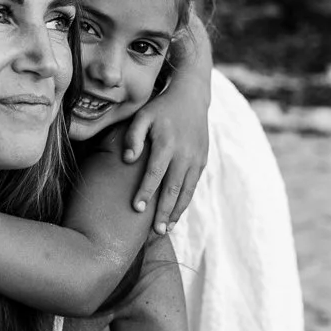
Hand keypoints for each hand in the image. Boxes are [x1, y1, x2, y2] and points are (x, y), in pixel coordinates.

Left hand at [123, 83, 208, 233]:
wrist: (192, 98)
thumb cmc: (160, 108)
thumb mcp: (142, 115)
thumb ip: (133, 136)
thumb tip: (128, 160)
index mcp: (167, 142)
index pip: (155, 172)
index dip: (146, 191)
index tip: (137, 208)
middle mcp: (184, 153)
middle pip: (173, 187)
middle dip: (164, 211)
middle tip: (156, 231)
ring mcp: (196, 158)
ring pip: (186, 190)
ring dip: (176, 211)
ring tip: (166, 229)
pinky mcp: (202, 161)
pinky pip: (193, 185)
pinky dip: (184, 201)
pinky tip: (175, 214)